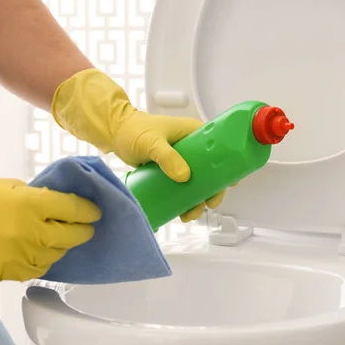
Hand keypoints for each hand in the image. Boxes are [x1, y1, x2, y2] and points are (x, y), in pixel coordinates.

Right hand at [0, 179, 100, 280]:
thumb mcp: (10, 187)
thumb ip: (38, 196)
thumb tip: (60, 204)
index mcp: (31, 204)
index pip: (74, 209)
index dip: (89, 211)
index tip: (95, 212)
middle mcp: (31, 231)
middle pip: (73, 235)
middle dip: (84, 230)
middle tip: (86, 227)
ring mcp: (22, 255)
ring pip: (59, 254)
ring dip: (62, 245)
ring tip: (59, 238)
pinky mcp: (12, 272)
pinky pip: (40, 268)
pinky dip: (45, 259)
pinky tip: (40, 250)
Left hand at [52, 68, 228, 220]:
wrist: (115, 133)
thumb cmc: (134, 130)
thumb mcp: (152, 142)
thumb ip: (167, 157)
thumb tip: (185, 177)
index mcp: (195, 134)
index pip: (219, 150)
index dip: (227, 168)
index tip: (229, 185)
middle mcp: (192, 148)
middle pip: (210, 172)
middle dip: (211, 191)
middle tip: (206, 205)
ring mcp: (181, 161)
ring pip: (197, 183)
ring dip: (197, 200)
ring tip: (189, 215)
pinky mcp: (170, 171)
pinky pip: (182, 187)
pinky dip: (184, 200)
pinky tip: (181, 212)